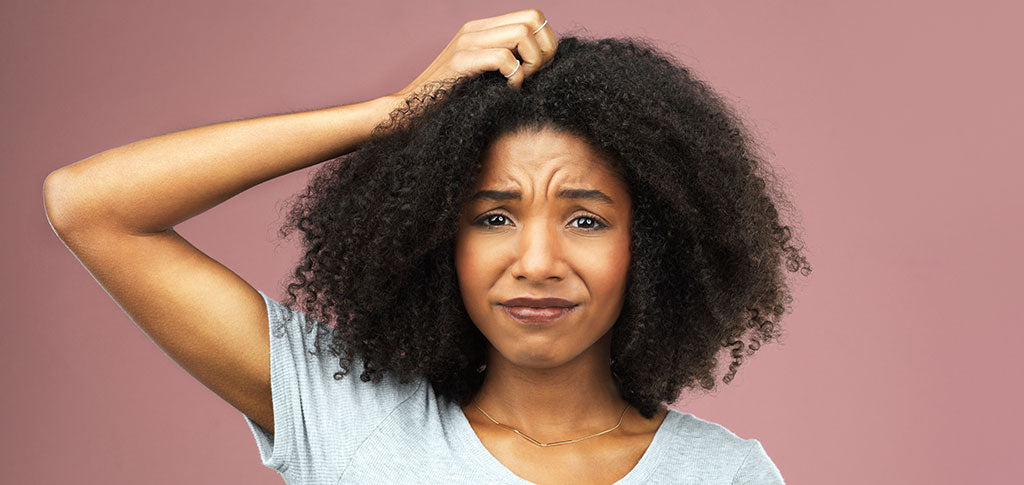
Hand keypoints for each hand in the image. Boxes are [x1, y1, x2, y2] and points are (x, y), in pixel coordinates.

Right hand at [393, 8, 556, 95]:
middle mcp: (475, 30)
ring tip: (519, 82)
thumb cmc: (451, 100)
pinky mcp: (461, 61)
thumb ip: (507, 61)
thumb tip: (544, 62)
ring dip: (532, 62)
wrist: (410, 111)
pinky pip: (504, 58)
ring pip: (522, 34)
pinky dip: (515, 77)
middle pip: (533, 19)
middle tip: (534, 75)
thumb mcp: (483, 74)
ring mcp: (467, 43)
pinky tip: (507, 90)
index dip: (546, 41)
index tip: (540, 68)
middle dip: (545, 50)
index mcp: (482, 29)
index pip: (532, 16)